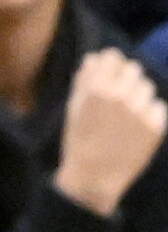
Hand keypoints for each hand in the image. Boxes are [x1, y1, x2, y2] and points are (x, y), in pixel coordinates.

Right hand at [55, 49, 167, 218]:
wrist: (94, 175)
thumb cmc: (79, 139)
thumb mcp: (73, 106)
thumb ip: (84, 79)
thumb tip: (95, 57)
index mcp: (96, 87)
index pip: (113, 56)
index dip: (111, 63)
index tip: (111, 71)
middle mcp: (120, 95)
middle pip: (134, 69)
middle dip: (126, 78)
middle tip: (120, 94)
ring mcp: (140, 111)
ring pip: (148, 87)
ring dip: (139, 94)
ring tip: (129, 112)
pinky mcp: (156, 127)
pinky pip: (159, 107)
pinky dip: (151, 113)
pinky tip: (138, 126)